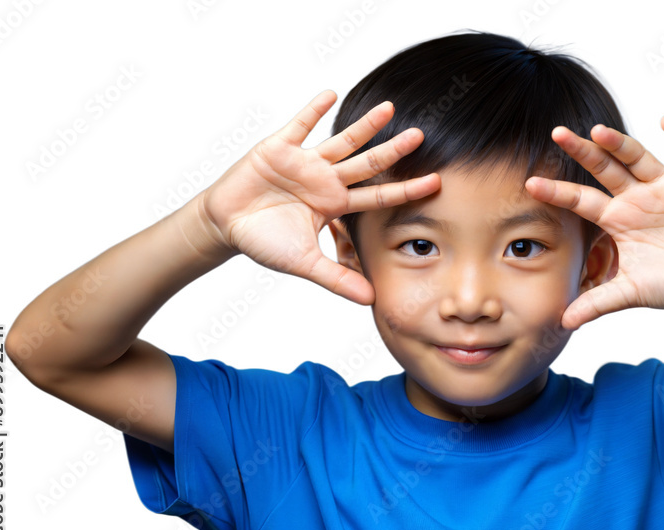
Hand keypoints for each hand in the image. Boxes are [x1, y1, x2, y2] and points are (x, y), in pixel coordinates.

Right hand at [198, 89, 439, 304]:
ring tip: (389, 108)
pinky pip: (299, 125)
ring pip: (340, 141)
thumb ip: (337, 279)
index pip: (378, 195)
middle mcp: (325, 179)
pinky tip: (331, 93)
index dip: (406, 189)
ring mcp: (304, 162)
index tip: (436, 182)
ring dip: (364, 125)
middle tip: (421, 136)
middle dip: (393, 151)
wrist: (226, 225)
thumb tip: (371, 301)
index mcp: (334, 204)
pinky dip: (313, 110)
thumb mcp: (304, 263)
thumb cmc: (265, 242)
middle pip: (367, 163)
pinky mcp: (278, 148)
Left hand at [525, 117, 663, 329]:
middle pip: (604, 169)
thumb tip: (563, 323)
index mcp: (616, 219)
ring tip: (600, 131)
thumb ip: (598, 303)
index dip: (557, 192)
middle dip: (582, 152)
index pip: (580, 201)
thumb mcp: (631, 293)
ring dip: (621, 144)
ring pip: (638, 158)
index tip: (530, 183)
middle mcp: (636, 198)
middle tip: (558, 134)